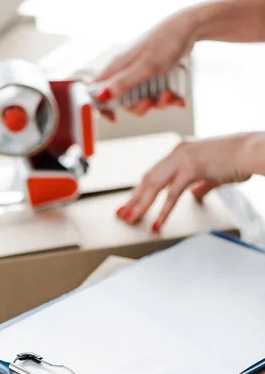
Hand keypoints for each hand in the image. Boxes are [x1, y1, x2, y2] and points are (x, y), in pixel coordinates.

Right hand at [93, 7, 197, 115]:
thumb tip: (101, 97)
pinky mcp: (152, 75)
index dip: (101, 107)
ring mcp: (139, 73)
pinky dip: (166, 98)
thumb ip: (123, 83)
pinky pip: (155, 94)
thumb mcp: (145, 67)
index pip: (96, 90)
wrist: (189, 28)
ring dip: (157, 103)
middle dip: (139, 107)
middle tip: (150, 102)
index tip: (113, 118)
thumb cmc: (165, 43)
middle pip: (123, 101)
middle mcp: (125, 71)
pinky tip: (177, 97)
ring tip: (169, 94)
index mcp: (117, 67)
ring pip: (141, 99)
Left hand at [116, 134, 257, 230]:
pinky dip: (163, 211)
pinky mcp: (192, 168)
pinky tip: (156, 223)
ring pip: (154, 185)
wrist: (251, 151)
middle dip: (133, 199)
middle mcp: (177, 152)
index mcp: (180, 152)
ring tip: (131, 219)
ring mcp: (183, 159)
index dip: (139, 190)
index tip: (129, 204)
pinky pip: (172, 193)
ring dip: (140, 205)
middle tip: (121, 214)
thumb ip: (201, 185)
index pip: (153, 173)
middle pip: (148, 179)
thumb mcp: (214, 174)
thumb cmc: (238, 160)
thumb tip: (194, 194)